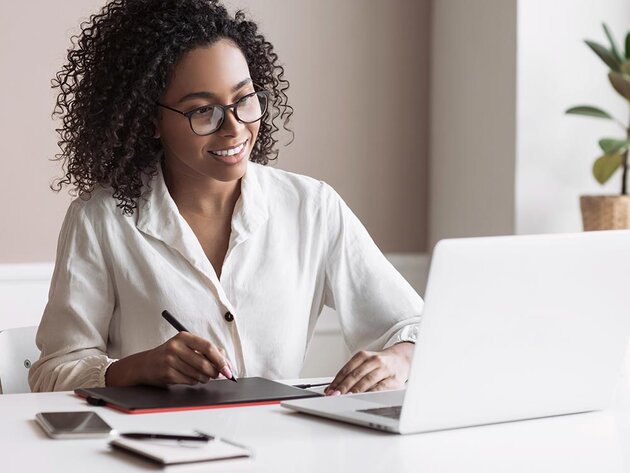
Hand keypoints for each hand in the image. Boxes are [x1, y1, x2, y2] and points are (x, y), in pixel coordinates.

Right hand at [106, 332, 233, 386]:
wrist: (145, 364)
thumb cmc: (170, 354)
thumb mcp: (186, 346)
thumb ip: (206, 350)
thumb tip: (226, 362)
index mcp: (184, 337)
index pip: (208, 347)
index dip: (221, 359)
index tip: (228, 369)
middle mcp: (176, 347)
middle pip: (205, 363)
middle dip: (215, 372)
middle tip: (218, 375)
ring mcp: (170, 360)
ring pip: (198, 374)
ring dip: (205, 378)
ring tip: (203, 376)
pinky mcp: (167, 373)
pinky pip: (189, 381)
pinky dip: (194, 381)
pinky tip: (190, 377)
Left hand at [324, 342, 413, 395]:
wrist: (402, 360)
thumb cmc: (379, 364)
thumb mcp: (365, 363)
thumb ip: (352, 374)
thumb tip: (334, 388)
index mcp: (364, 356)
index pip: (347, 369)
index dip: (337, 380)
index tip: (330, 390)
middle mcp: (374, 361)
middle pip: (356, 374)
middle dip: (344, 386)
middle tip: (335, 395)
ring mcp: (384, 370)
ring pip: (367, 380)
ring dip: (355, 390)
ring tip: (346, 397)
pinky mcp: (394, 380)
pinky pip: (380, 388)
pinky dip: (370, 393)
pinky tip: (364, 398)